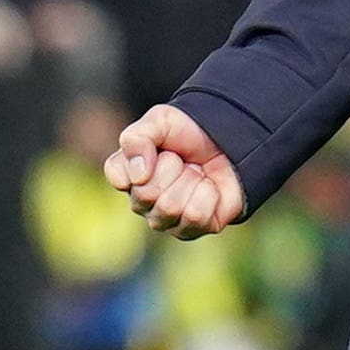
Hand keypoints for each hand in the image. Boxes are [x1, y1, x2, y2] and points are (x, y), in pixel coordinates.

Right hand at [108, 103, 247, 236]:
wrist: (230, 141)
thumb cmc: (189, 132)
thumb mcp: (160, 120)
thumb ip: (137, 139)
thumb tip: (138, 177)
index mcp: (128, 175)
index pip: (119, 176)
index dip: (141, 159)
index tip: (160, 148)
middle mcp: (142, 202)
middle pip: (146, 194)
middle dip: (172, 168)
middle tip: (183, 161)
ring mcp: (166, 220)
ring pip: (170, 207)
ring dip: (191, 182)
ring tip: (197, 173)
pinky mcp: (192, 229)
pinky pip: (195, 216)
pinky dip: (208, 195)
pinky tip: (209, 188)